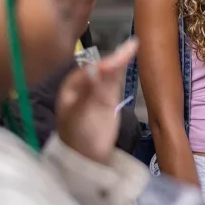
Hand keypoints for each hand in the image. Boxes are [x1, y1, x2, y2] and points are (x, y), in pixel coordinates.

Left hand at [56, 38, 137, 164]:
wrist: (86, 159)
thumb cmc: (78, 136)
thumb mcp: (81, 114)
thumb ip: (91, 91)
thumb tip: (98, 69)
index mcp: (71, 86)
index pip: (89, 70)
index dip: (103, 65)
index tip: (116, 62)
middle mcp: (84, 84)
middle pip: (102, 67)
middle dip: (114, 58)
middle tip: (131, 47)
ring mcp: (98, 90)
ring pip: (111, 71)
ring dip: (120, 59)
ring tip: (133, 46)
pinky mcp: (110, 97)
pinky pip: (116, 79)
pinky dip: (123, 67)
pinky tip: (129, 54)